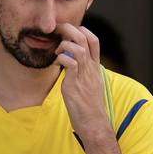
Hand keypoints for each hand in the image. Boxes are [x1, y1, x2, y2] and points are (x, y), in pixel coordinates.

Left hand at [55, 23, 111, 141]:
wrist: (94, 123)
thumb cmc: (90, 106)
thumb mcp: (89, 85)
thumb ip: (83, 72)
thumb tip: (71, 63)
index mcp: (95, 68)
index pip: (94, 41)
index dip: (83, 30)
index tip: (70, 31)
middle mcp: (91, 69)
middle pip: (85, 39)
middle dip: (70, 30)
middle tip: (58, 30)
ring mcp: (84, 76)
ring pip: (78, 48)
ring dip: (65, 44)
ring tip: (57, 51)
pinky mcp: (75, 85)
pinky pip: (70, 63)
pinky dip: (62, 58)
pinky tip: (57, 62)